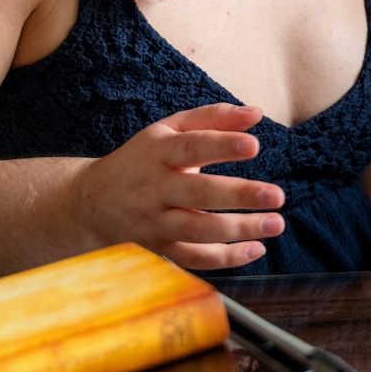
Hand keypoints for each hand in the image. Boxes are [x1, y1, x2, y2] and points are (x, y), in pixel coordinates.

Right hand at [73, 101, 285, 271]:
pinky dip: (224, 259)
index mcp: (159, 152)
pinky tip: (256, 249)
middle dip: (240, 195)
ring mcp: (155, 221)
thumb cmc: (144, 158)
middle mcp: (155, 188)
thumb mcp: (170, 129)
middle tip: (277, 196)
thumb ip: (214, 118)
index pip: (191, 147)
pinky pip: (192, 258)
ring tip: (276, 224)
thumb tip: (257, 113)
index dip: (222, 145)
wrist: (93, 200)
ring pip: (197, 230)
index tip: (254, 145)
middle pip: (197, 193)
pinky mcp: (158, 247)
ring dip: (239, 230)